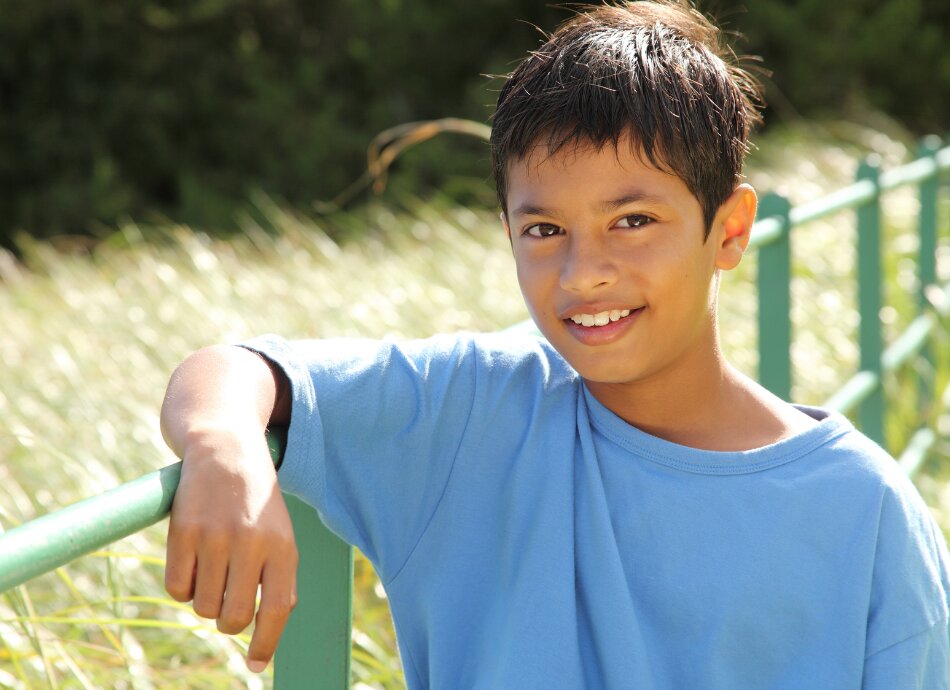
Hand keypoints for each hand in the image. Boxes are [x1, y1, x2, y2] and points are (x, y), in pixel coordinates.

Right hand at [164, 428, 297, 672]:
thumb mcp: (279, 533)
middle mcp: (251, 542)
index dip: (266, 643)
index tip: (255, 665)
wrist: (226, 448)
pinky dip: (182, 586)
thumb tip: (267, 631)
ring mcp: (215, 537)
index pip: (277, 609)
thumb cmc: (255, 502)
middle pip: (234, 616)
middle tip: (226, 600)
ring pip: (202, 606)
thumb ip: (278, 578)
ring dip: (204, 600)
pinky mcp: (183, 531)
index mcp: (283, 546)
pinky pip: (176, 588)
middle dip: (228, 620)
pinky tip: (192, 561)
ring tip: (212, 569)